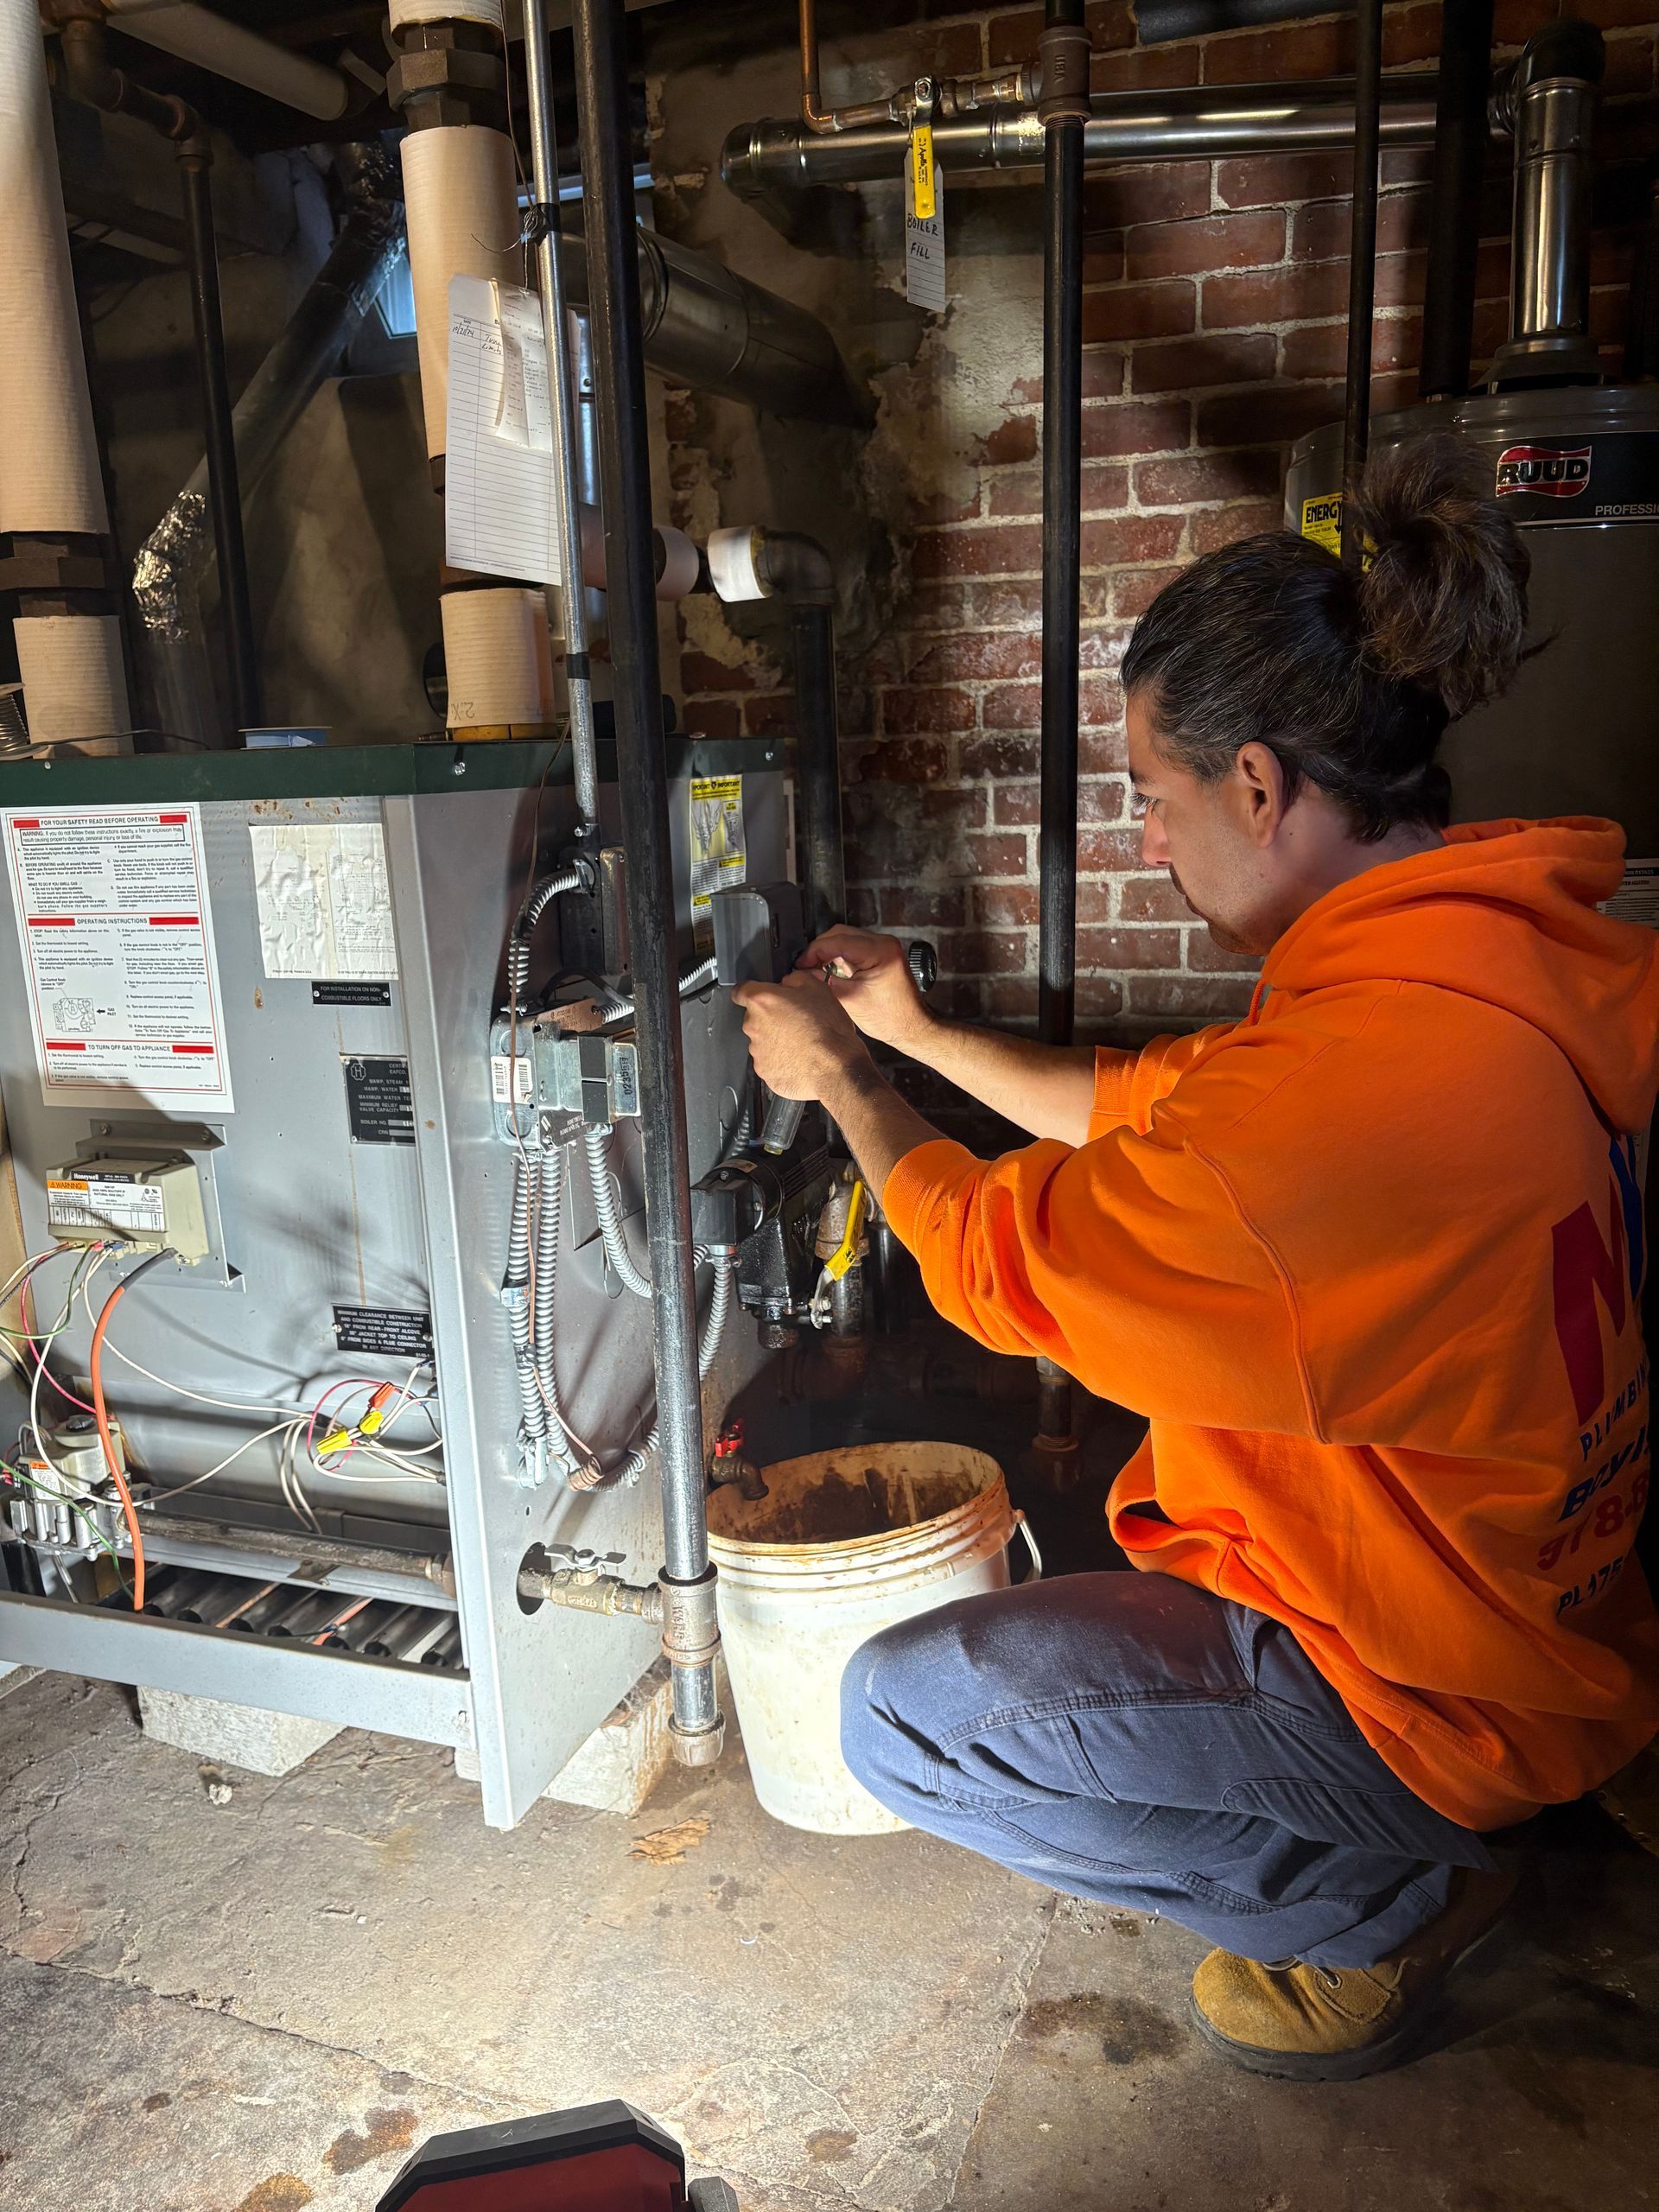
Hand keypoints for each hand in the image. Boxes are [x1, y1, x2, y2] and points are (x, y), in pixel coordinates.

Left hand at [732, 971, 868, 1100]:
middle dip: (771, 1018)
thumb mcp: (817, 987)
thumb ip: (794, 979)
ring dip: (777, 1040)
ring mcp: (757, 1052)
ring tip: (802, 1043)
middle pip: (755, 1018)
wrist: (834, 1068)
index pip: (740, 991)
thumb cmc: (826, 1028)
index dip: (750, 992)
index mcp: (762, 1001)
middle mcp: (753, 1026)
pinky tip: (800, 1059)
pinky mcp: (764, 1072)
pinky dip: (781, 1060)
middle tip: (796, 1021)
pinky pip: (770, 1061)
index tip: (759, 996)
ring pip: (763, 1041)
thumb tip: (786, 984)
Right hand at [798, 926, 930, 1051]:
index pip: (837, 941)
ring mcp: (883, 947)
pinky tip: (830, 970)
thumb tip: (803, 972)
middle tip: (804, 966)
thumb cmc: (890, 1018)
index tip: (800, 964)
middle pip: (840, 934)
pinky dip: (839, 956)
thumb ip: (824, 982)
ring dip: (828, 952)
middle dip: (819, 949)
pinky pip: (854, 947)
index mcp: (879, 951)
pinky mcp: (880, 954)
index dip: (814, 951)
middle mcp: (883, 943)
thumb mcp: (849, 1001)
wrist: (911, 1027)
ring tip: (815, 969)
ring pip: (845, 938)